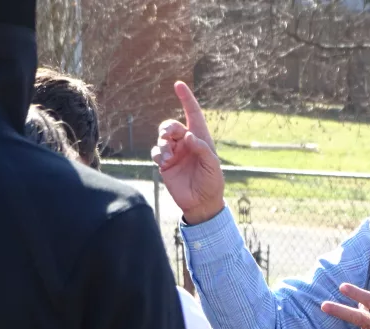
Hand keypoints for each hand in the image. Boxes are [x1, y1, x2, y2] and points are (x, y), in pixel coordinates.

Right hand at [151, 81, 225, 224]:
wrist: (201, 202)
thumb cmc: (212, 182)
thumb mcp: (213, 166)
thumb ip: (202, 150)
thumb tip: (189, 136)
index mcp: (201, 138)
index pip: (193, 114)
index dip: (186, 99)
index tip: (179, 84)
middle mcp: (186, 143)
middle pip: (172, 125)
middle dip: (168, 127)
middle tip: (169, 135)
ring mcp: (174, 152)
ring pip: (162, 137)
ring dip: (164, 143)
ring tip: (170, 157)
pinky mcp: (165, 163)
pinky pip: (157, 151)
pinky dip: (159, 153)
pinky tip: (166, 162)